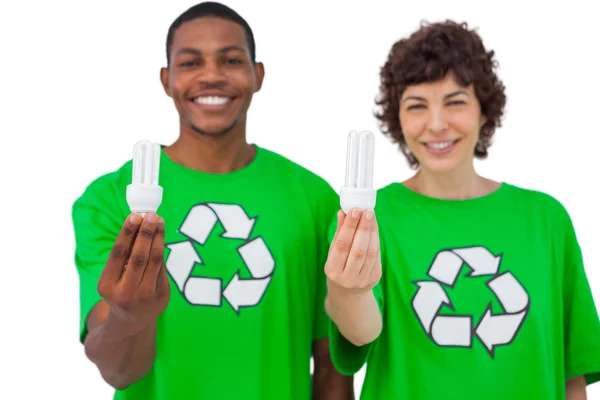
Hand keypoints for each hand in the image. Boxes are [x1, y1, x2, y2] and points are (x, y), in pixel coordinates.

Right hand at [97, 212, 169, 328]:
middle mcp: (126, 293)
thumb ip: (124, 255)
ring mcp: (146, 296)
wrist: (132, 321)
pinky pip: (162, 268)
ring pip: (154, 261)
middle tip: (151, 215)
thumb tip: (136, 223)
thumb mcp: (113, 277)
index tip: (134, 216)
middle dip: (146, 233)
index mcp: (107, 286)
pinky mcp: (162, 296)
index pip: (118, 254)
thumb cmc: (120, 290)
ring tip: (159, 221)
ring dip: (158, 238)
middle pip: (139, 257)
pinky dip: (161, 250)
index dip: (127, 234)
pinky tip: (160, 236)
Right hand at [325, 208, 381, 295]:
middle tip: (367, 211)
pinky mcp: (374, 278)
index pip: (342, 245)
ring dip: (372, 232)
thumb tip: (343, 212)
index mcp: (332, 270)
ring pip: (370, 253)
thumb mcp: (333, 252)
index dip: (349, 227)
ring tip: (371, 216)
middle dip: (363, 228)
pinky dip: (376, 240)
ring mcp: (362, 280)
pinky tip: (374, 228)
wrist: (347, 293)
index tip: (355, 210)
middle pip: (358, 249)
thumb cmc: (338, 266)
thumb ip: (339, 233)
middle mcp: (347, 277)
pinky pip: (377, 256)